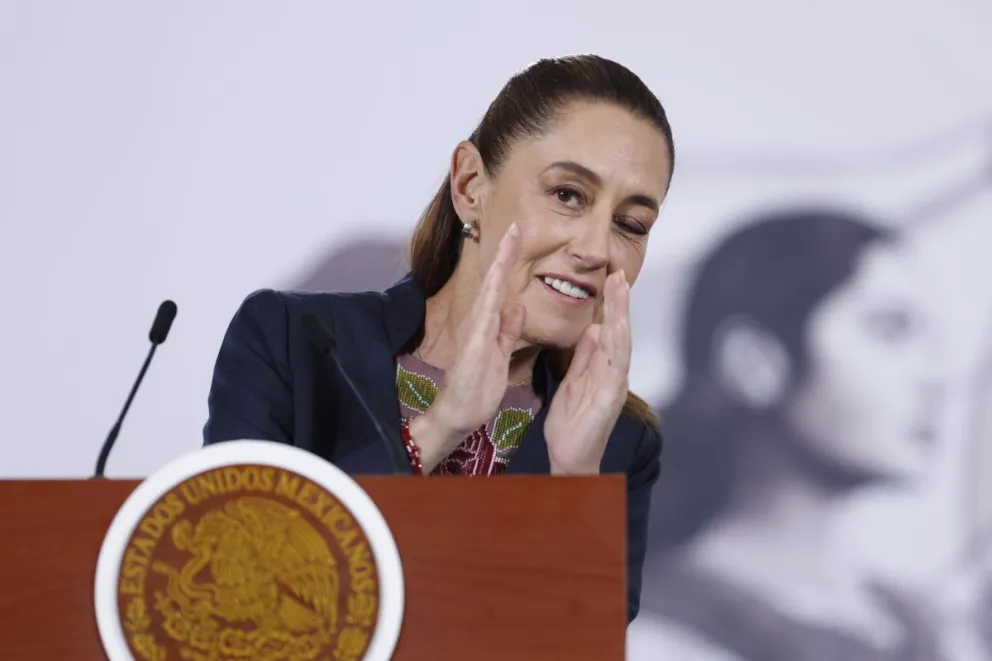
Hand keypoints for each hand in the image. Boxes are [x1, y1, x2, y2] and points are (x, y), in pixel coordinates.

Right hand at [411, 223, 524, 469]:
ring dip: (499, 264)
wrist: (459, 414)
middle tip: (515, 224)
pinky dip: (492, 293)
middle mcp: (480, 322)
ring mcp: (476, 331)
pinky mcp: (476, 344)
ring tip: (509, 238)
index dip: (509, 262)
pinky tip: (499, 276)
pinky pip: (486, 314)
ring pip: (489, 290)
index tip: (518, 237)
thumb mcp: (500, 353)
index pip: (501, 287)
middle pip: (493, 280)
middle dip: (503, 252)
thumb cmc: (477, 387)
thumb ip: (507, 330)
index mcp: (488, 325)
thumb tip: (517, 307)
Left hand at [544, 270, 631, 474]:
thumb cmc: (571, 424)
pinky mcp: (609, 399)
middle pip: (619, 332)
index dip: (611, 304)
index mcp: (602, 368)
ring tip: (622, 292)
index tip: (611, 278)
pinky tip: (617, 330)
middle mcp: (613, 373)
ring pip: (621, 345)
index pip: (608, 329)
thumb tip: (592, 329)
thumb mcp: (574, 381)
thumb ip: (584, 357)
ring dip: (622, 317)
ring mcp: (614, 386)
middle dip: (620, 303)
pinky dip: (618, 348)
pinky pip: (616, 369)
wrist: (570, 458)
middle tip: (620, 274)